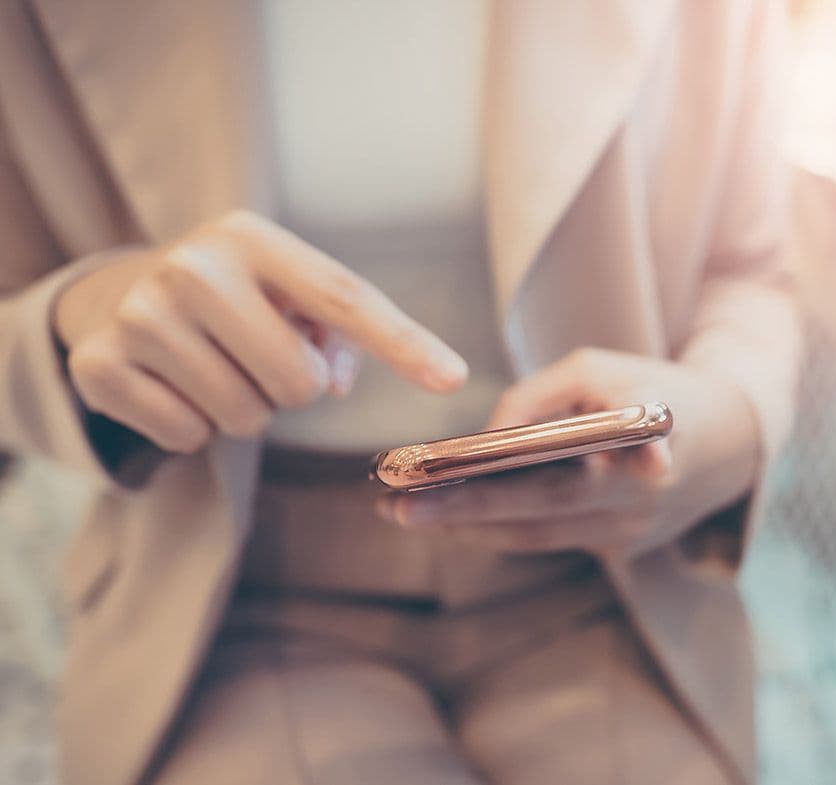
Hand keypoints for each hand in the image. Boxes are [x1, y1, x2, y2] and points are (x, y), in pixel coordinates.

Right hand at [55, 210, 467, 452]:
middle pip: (300, 382)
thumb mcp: (286, 293)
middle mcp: (192, 267)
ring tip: (215, 368)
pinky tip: (174, 387)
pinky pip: (188, 436)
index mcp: (251, 238)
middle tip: (260, 360)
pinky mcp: (100, 365)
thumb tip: (334, 380)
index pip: (344, 297)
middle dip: (295, 391)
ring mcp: (140, 316)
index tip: (454, 379)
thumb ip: (338, 332)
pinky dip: (192, 428)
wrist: (120, 295)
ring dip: (244, 410)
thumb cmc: (236, 300)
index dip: (404, 342)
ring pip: (245, 418)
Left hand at [375, 348, 759, 557]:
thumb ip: (537, 399)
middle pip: (535, 516)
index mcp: (637, 453)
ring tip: (403, 511)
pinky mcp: (620, 547)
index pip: (556, 475)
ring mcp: (628, 535)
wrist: (735, 439)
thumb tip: (483, 440)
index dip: (494, 484)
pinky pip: (550, 539)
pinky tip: (453, 518)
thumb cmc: (656, 391)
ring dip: (469, 528)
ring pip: (535, 537)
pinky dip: (501, 528)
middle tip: (394, 509)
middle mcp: (634, 506)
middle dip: (460, 515)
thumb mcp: (600, 370)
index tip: (434, 479)